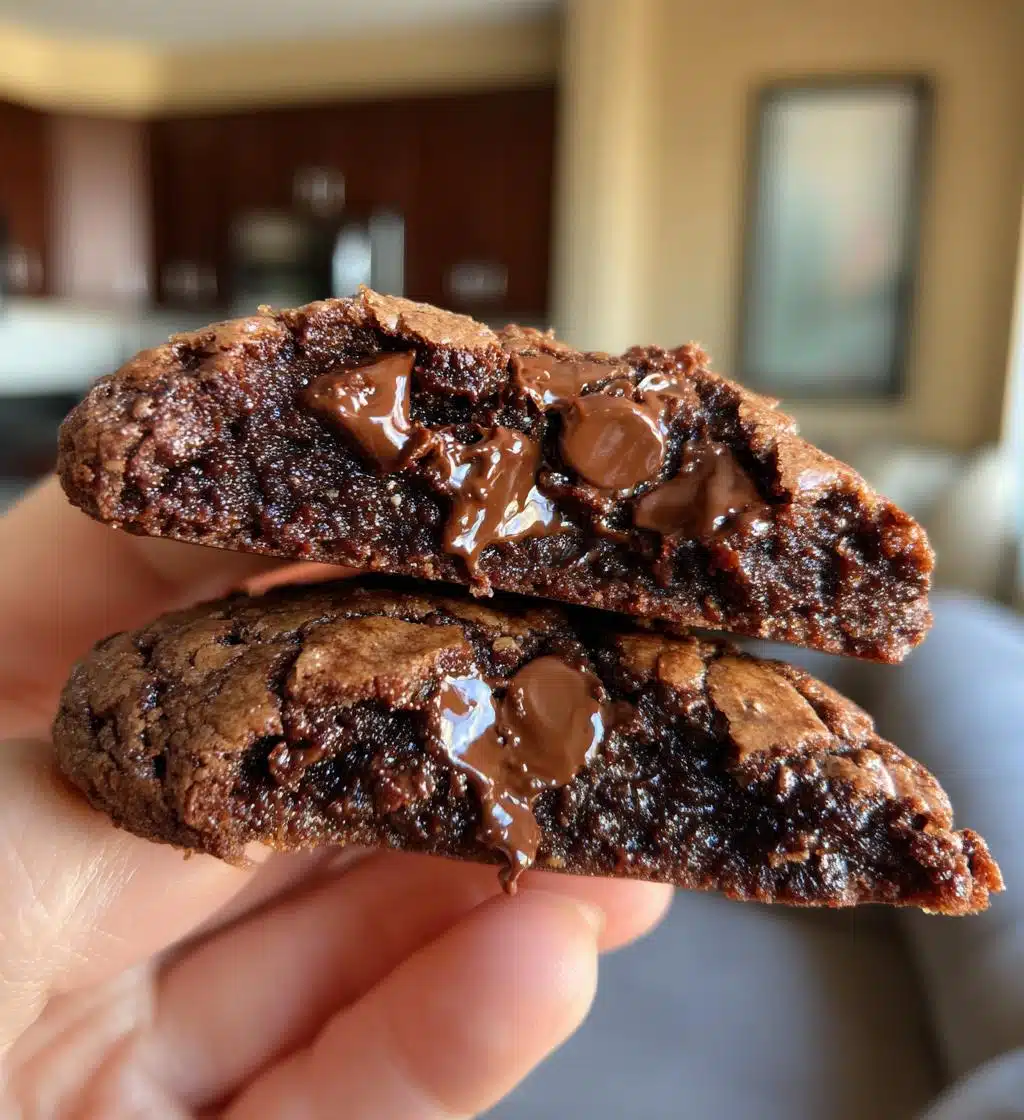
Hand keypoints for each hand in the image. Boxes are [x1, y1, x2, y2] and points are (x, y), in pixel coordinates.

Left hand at [0, 478, 671, 1117]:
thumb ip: (166, 739)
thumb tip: (354, 646)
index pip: (152, 596)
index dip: (298, 536)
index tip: (435, 502)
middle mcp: (49, 873)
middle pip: (286, 778)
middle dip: (444, 736)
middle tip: (583, 689)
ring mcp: (109, 1032)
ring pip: (333, 942)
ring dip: (487, 896)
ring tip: (621, 836)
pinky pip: (331, 1099)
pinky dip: (444, 1041)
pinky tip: (548, 964)